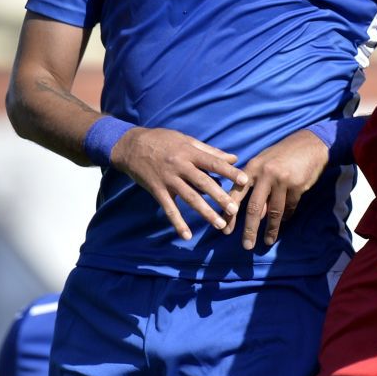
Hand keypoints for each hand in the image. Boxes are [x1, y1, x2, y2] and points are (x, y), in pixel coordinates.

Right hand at [112, 127, 247, 240]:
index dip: (229, 172)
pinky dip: (177, 223)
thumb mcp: (186, 140)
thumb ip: (210, 151)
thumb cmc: (163, 140)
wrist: (131, 145)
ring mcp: (168, 180)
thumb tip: (233, 158)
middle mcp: (180, 167)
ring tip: (220, 224)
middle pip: (204, 183)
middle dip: (220, 197)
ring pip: (189, 198)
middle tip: (235, 210)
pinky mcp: (157, 191)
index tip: (244, 181)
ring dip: (205, 212)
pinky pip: (169, 209)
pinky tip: (187, 235)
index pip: (214, 163)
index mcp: (190, 153)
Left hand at [224, 129, 330, 249]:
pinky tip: (284, 221)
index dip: (229, 213)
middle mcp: (265, 174)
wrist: (312, 143)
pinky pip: (290, 207)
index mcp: (253, 167)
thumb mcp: (265, 164)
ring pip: (274, 211)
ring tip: (268, 241)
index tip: (225, 230)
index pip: (236, 194)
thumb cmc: (284, 154)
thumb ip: (257, 185)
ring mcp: (282, 180)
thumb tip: (256, 214)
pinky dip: (286, 216)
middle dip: (250, 229)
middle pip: (255, 207)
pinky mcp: (297, 185)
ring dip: (271, 229)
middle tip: (247, 245)